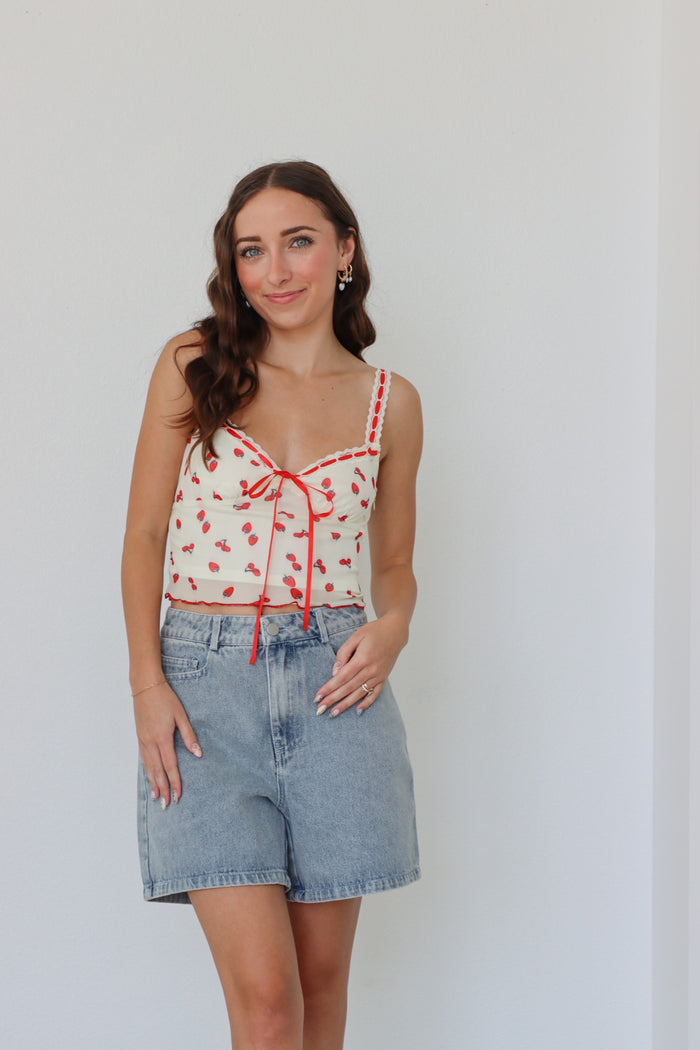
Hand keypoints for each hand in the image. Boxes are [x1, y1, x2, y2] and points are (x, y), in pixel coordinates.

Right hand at [134, 681, 201, 805]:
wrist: (145, 687)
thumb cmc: (165, 699)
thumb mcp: (181, 715)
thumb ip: (189, 735)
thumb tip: (198, 753)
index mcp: (163, 738)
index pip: (170, 766)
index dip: (175, 782)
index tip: (178, 795)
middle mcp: (151, 742)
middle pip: (157, 771)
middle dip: (163, 789)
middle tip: (166, 805)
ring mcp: (143, 741)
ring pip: (148, 767)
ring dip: (153, 784)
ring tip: (156, 798)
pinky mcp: (139, 737)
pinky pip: (144, 760)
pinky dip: (147, 772)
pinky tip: (149, 778)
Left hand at [313, 614, 407, 717]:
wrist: (395, 631)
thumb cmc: (373, 632)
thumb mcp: (355, 637)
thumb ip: (343, 653)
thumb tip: (335, 672)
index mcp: (362, 659)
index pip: (341, 677)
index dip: (329, 688)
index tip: (317, 697)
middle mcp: (371, 670)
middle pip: (348, 688)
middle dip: (333, 700)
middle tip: (320, 710)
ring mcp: (378, 675)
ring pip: (359, 693)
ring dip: (346, 705)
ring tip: (333, 714)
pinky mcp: (383, 678)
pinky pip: (375, 693)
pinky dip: (367, 703)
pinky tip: (357, 711)